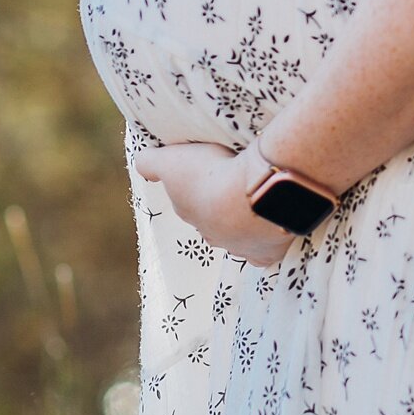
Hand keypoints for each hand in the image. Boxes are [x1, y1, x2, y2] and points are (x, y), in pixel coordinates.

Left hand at [131, 142, 292, 267]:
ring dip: (243, 222)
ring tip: (255, 201)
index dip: (196, 186)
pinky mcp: (264, 253)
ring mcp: (238, 247)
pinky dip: (265, 243)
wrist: (252, 194)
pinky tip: (271, 229)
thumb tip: (142, 163)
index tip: (207, 172)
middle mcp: (210, 234)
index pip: (187, 202)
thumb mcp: (171, 160)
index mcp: (189, 211)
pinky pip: (262, 254)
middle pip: (211, 222)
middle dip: (218, 208)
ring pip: (236, 238)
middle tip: (232, 185)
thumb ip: (150, 162)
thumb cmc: (211, 174)